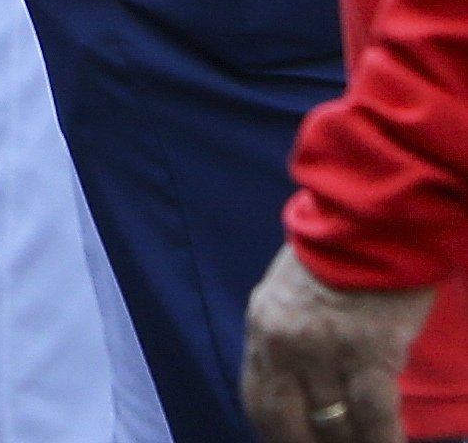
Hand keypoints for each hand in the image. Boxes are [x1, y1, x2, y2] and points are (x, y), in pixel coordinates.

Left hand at [241, 244, 432, 442]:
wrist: (370, 221)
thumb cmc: (336, 255)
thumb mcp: (289, 295)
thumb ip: (288, 340)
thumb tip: (299, 391)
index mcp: (261, 326)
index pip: (257, 399)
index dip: (275, 436)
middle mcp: (283, 342)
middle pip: (285, 420)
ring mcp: (323, 348)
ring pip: (332, 423)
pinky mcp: (368, 350)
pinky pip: (374, 415)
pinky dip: (383, 440)